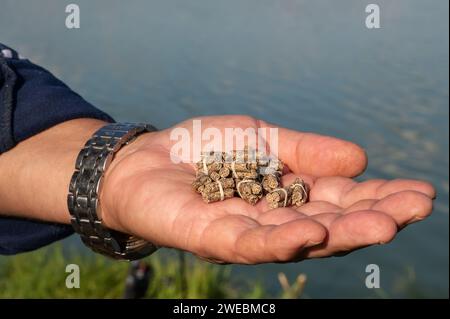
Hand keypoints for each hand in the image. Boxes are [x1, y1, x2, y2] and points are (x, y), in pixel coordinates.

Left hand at [100, 115, 434, 263]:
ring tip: (383, 224)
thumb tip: (360, 159)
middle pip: (328, 225)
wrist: (147, 157)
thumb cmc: (205, 149)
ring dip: (341, 233)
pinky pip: (251, 244)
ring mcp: (245, 234)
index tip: (418, 193)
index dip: (377, 198)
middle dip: (372, 218)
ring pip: (298, 240)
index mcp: (289, 196)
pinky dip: (283, 240)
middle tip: (415, 209)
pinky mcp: (211, 239)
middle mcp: (274, 221)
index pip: (340, 200)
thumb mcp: (262, 137)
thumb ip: (305, 151)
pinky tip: (313, 231)